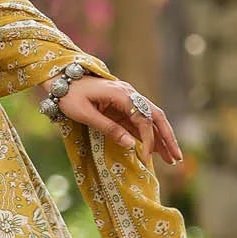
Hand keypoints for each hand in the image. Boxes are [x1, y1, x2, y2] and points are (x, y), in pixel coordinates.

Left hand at [53, 76, 181, 164]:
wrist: (60, 79)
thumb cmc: (69, 96)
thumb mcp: (86, 114)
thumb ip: (108, 128)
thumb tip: (131, 146)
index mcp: (121, 94)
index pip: (143, 119)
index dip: (148, 140)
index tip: (147, 157)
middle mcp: (129, 94)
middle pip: (156, 116)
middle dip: (167, 138)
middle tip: (176, 158)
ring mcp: (127, 98)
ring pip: (151, 119)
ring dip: (161, 138)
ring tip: (171, 158)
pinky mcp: (121, 105)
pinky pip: (139, 120)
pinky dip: (148, 134)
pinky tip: (154, 149)